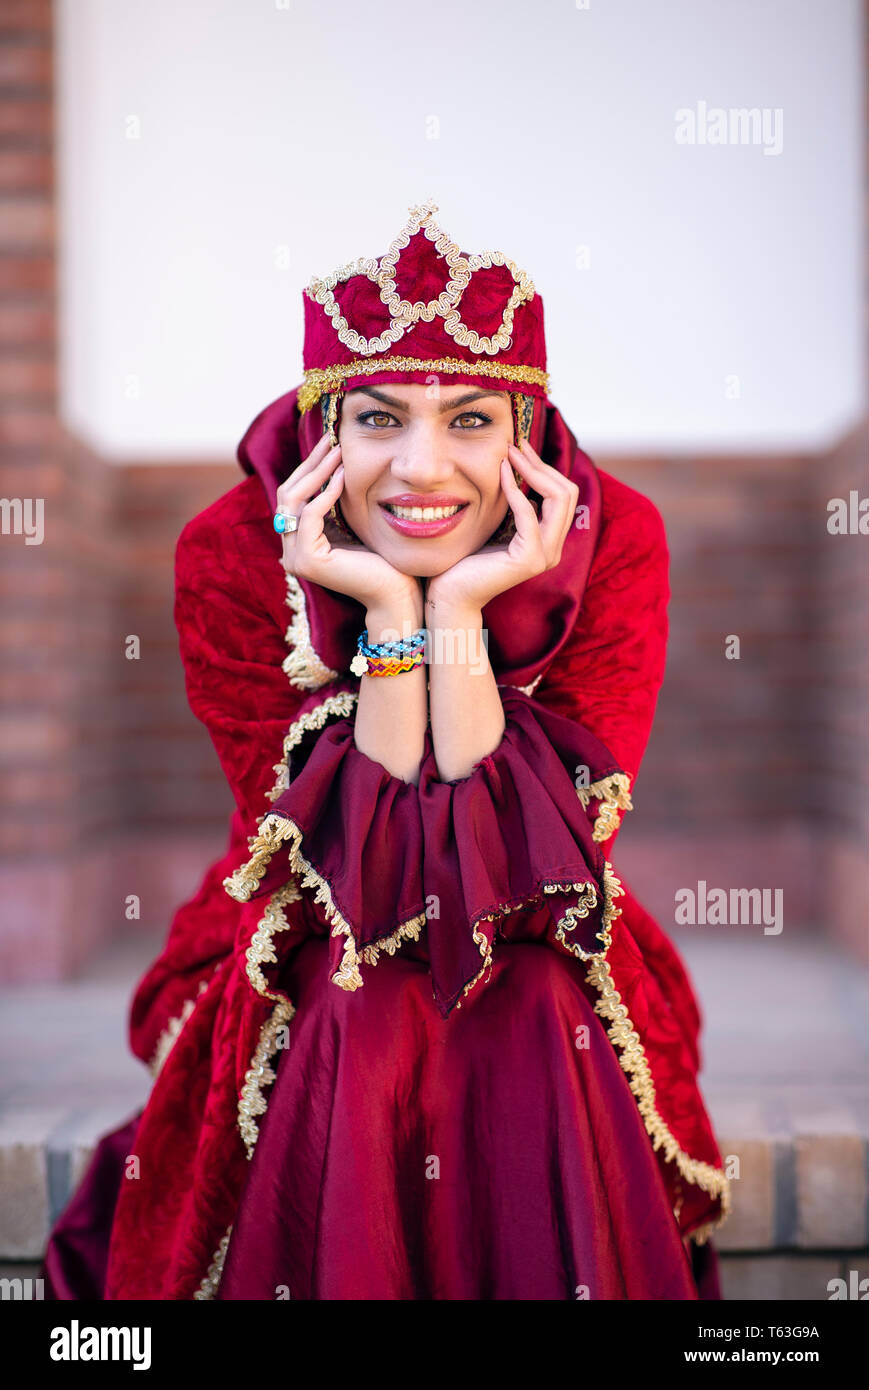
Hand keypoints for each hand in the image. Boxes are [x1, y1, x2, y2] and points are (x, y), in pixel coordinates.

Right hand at [277, 431, 421, 618]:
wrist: (395, 592)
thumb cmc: (381, 559)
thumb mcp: (351, 523)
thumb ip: (334, 504)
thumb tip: (332, 463)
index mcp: (297, 543)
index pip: (292, 496)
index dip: (308, 467)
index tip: (329, 442)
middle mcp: (289, 551)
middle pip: (287, 494)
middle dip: (310, 464)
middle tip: (330, 439)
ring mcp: (294, 558)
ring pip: (294, 501)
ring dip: (317, 472)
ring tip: (338, 451)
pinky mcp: (307, 561)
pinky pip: (310, 515)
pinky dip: (326, 493)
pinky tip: (343, 476)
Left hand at [425, 438, 579, 615]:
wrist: (451, 593)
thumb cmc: (467, 558)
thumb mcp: (498, 524)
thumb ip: (516, 506)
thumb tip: (523, 470)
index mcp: (549, 541)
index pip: (564, 494)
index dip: (545, 467)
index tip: (521, 447)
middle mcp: (553, 549)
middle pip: (567, 492)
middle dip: (542, 465)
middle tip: (516, 445)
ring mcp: (545, 556)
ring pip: (558, 499)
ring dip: (533, 470)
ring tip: (509, 454)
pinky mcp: (529, 559)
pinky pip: (529, 513)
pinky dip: (515, 489)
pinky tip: (500, 473)